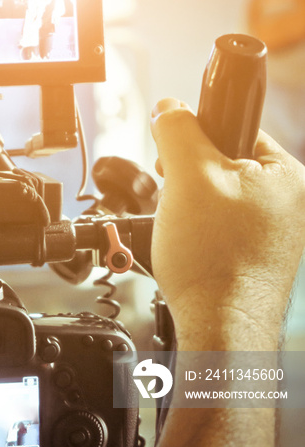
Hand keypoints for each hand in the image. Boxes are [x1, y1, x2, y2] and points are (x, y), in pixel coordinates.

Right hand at [150, 98, 304, 350]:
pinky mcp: (260, 257)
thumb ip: (178, 131)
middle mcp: (291, 203)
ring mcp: (278, 233)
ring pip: (221, 198)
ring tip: (184, 230)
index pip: (237, 131)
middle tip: (176, 200)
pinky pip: (223, 227)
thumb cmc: (214, 260)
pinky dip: (201, 232)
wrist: (221, 326)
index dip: (196, 140)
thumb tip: (169, 107)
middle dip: (189, 179)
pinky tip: (192, 248)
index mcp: (289, 175)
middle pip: (226, 165)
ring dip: (191, 206)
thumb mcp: (188, 177)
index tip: (174, 159)